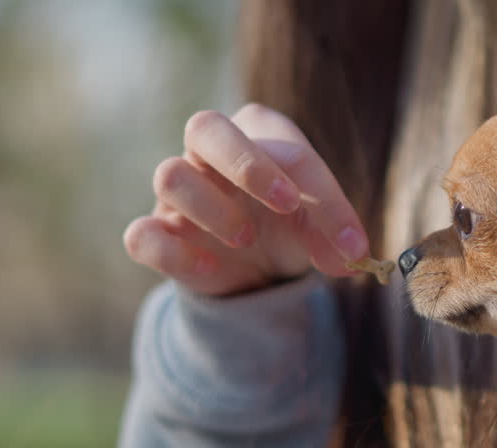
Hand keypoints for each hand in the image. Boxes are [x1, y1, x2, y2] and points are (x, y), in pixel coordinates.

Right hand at [123, 104, 369, 296]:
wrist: (251, 272)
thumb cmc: (286, 230)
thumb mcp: (317, 231)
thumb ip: (336, 238)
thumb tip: (353, 259)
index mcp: (257, 135)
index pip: (286, 149)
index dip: (324, 197)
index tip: (350, 243)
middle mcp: (209, 154)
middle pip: (203, 127)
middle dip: (246, 163)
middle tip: (284, 202)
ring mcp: (178, 194)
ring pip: (169, 176)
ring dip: (212, 210)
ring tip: (246, 240)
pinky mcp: (158, 233)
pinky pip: (142, 234)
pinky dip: (174, 252)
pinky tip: (209, 268)